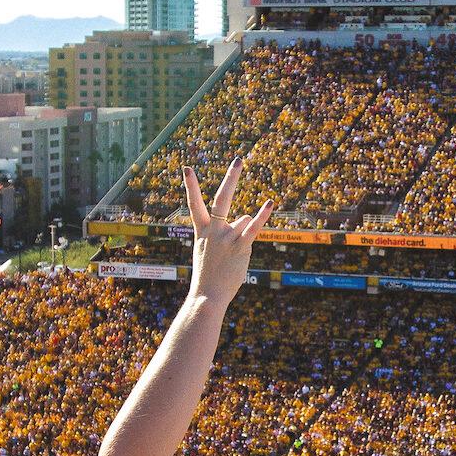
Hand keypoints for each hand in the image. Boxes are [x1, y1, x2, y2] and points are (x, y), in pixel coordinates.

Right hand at [184, 160, 273, 301]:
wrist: (208, 296)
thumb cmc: (208, 276)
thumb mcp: (207, 252)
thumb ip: (224, 233)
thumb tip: (246, 218)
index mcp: (202, 231)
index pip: (194, 204)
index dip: (191, 186)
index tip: (186, 168)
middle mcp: (214, 230)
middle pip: (222, 198)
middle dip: (232, 178)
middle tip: (239, 159)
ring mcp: (227, 237)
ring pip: (245, 221)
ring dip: (244, 233)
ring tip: (234, 254)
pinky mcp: (240, 246)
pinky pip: (254, 228)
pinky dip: (263, 215)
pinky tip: (269, 203)